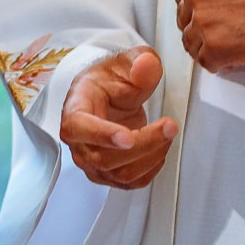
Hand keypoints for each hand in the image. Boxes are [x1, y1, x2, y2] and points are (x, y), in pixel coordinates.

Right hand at [59, 47, 176, 189]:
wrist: (104, 97)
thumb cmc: (106, 82)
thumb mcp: (124, 62)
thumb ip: (139, 62)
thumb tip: (146, 65)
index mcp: (75, 110)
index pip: (79, 128)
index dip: (102, 135)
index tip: (127, 136)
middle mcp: (79, 142)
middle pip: (105, 157)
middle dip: (144, 144)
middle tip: (169, 126)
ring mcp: (92, 162)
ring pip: (120, 174)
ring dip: (152, 156)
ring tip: (168, 133)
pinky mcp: (108, 174)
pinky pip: (130, 183)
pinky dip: (151, 169)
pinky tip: (159, 149)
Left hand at [172, 0, 244, 74]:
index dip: (201, 6)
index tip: (216, 9)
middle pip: (185, 18)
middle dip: (203, 25)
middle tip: (230, 24)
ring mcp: (201, 21)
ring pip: (191, 42)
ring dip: (210, 45)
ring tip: (237, 37)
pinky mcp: (212, 48)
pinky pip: (206, 62)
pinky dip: (221, 61)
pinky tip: (239, 48)